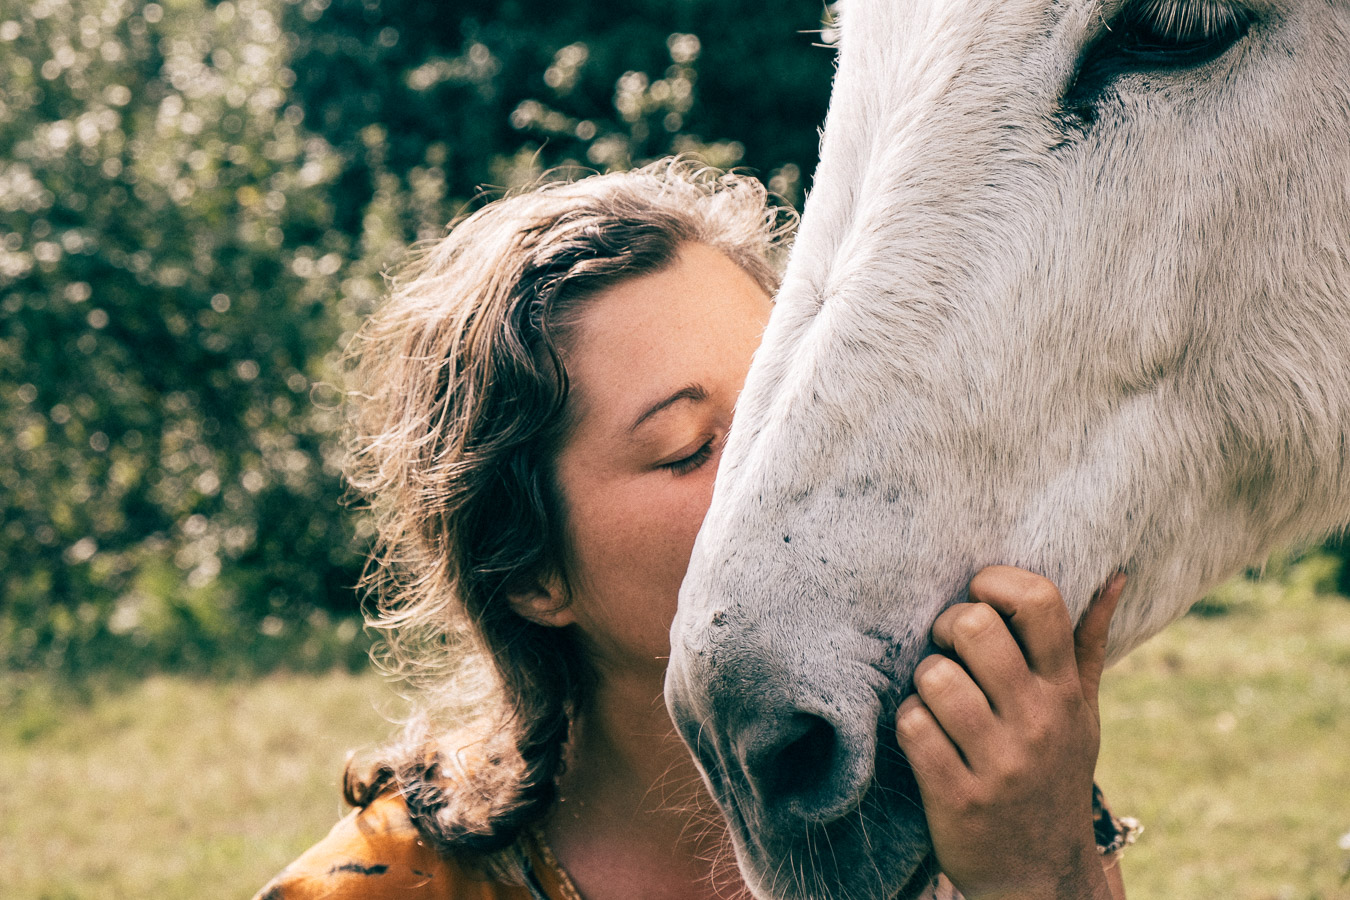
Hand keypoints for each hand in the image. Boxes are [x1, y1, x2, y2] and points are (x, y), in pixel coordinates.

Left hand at [894, 566, 1124, 899]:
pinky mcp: (959, 796)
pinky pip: (913, 727)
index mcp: (1064, 691)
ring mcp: (999, 761)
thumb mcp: (1082, 713)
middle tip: (946, 651)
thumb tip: (1114, 576)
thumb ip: (1088, 644)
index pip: (1039, 601)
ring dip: (923, 683)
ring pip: (934, 676)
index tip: (978, 599)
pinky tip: (926, 738)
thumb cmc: (1054, 775)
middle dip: (945, 628)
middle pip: (972, 627)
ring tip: (937, 700)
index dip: (995, 583)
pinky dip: (910, 725)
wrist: (1043, 877)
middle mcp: (1038, 720)